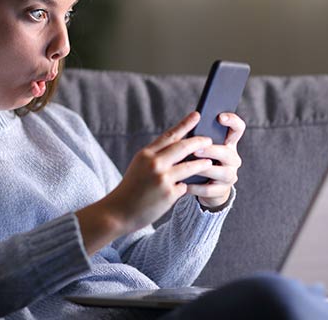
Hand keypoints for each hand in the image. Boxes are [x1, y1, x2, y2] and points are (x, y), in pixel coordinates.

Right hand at [103, 112, 214, 232]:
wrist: (118, 212)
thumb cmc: (130, 188)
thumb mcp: (139, 166)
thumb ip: (156, 157)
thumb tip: (180, 149)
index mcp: (145, 154)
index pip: (169, 135)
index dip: (185, 124)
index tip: (197, 115)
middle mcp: (154, 164)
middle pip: (183, 147)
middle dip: (199, 142)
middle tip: (209, 139)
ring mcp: (162, 179)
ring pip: (189, 167)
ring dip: (202, 163)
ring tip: (209, 162)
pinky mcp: (169, 195)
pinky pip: (184, 187)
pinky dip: (186, 186)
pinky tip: (191, 187)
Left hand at [187, 112, 245, 208]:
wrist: (208, 188)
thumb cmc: (201, 160)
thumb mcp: (202, 147)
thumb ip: (199, 136)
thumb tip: (187, 121)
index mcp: (229, 143)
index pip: (238, 128)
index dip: (232, 121)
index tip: (220, 117)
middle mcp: (233, 158)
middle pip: (226, 152)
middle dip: (210, 150)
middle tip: (195, 149)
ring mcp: (230, 175)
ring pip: (220, 172)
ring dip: (202, 169)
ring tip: (187, 167)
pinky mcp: (222, 190)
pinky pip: (209, 189)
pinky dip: (196, 187)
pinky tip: (184, 185)